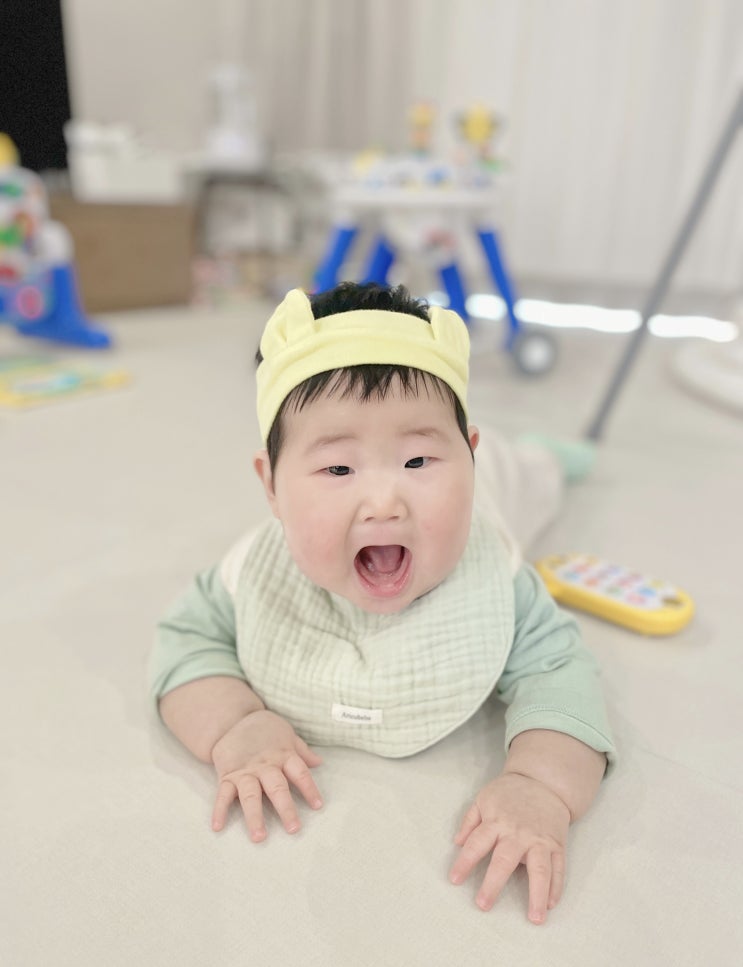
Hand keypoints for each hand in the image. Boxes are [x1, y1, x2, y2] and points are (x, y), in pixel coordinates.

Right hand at [210, 709, 322, 841]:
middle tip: (293, 829)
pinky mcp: (226, 775)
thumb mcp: (286, 734)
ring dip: (254, 816)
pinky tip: (218, 826)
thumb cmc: (265, 729)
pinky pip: (222, 794)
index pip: (300, 772)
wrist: (231, 719)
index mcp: (282, 754)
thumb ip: (302, 751)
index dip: (309, 788)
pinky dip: (219, 810)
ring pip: (250, 795)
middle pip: (276, 788)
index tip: (317, 806)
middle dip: (285, 808)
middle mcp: (265, 765)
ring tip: (258, 837)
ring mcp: (244, 771)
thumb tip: (319, 763)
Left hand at [449, 773, 570, 923]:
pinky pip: (559, 869)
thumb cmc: (510, 793)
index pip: (477, 844)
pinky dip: (556, 888)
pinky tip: (550, 904)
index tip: (455, 880)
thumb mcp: (484, 798)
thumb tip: (457, 843)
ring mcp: (540, 840)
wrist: (543, 781)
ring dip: (537, 894)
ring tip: (534, 918)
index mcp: (497, 821)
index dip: (465, 862)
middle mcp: (518, 833)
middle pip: (505, 860)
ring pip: (540, 869)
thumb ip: (470, 821)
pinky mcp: (557, 845)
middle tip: (483, 905)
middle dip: (493, 884)